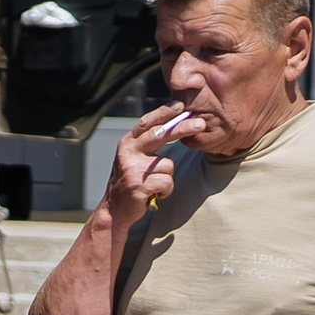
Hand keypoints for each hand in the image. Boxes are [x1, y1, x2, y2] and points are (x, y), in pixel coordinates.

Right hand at [106, 103, 190, 218]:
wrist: (114, 210)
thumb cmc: (131, 181)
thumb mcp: (134, 158)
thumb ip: (148, 143)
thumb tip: (174, 124)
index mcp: (127, 143)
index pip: (147, 123)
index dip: (164, 113)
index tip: (181, 105)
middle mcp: (127, 153)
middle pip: (160, 135)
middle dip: (182, 128)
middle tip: (201, 124)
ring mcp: (132, 169)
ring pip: (168, 165)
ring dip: (167, 177)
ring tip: (154, 184)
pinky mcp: (138, 186)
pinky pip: (167, 182)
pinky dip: (165, 190)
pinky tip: (154, 193)